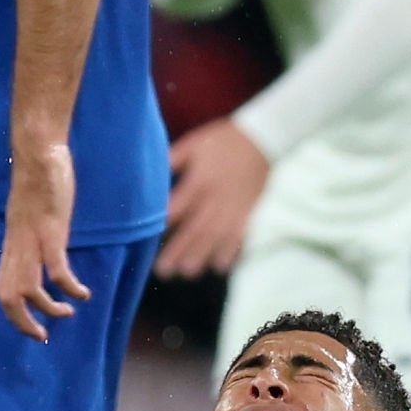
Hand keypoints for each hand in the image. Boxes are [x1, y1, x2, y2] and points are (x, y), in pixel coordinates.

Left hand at [0, 143, 90, 340]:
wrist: (37, 152)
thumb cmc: (38, 180)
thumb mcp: (29, 214)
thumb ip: (31, 234)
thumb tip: (39, 247)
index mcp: (12, 245)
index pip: (2, 290)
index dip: (13, 315)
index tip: (32, 327)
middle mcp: (18, 247)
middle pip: (9, 297)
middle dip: (24, 323)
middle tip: (43, 335)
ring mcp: (32, 240)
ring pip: (30, 289)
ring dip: (49, 308)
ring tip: (68, 311)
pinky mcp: (51, 231)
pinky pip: (56, 269)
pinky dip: (69, 287)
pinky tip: (83, 293)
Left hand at [156, 118, 269, 278]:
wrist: (263, 137)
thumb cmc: (223, 140)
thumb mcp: (194, 144)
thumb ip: (172, 160)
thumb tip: (151, 176)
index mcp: (199, 180)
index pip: (177, 207)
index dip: (163, 225)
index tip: (148, 241)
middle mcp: (215, 197)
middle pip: (194, 229)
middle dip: (178, 251)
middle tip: (163, 271)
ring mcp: (234, 207)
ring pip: (216, 237)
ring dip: (202, 256)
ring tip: (187, 273)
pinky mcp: (249, 212)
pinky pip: (239, 236)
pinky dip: (231, 252)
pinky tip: (219, 266)